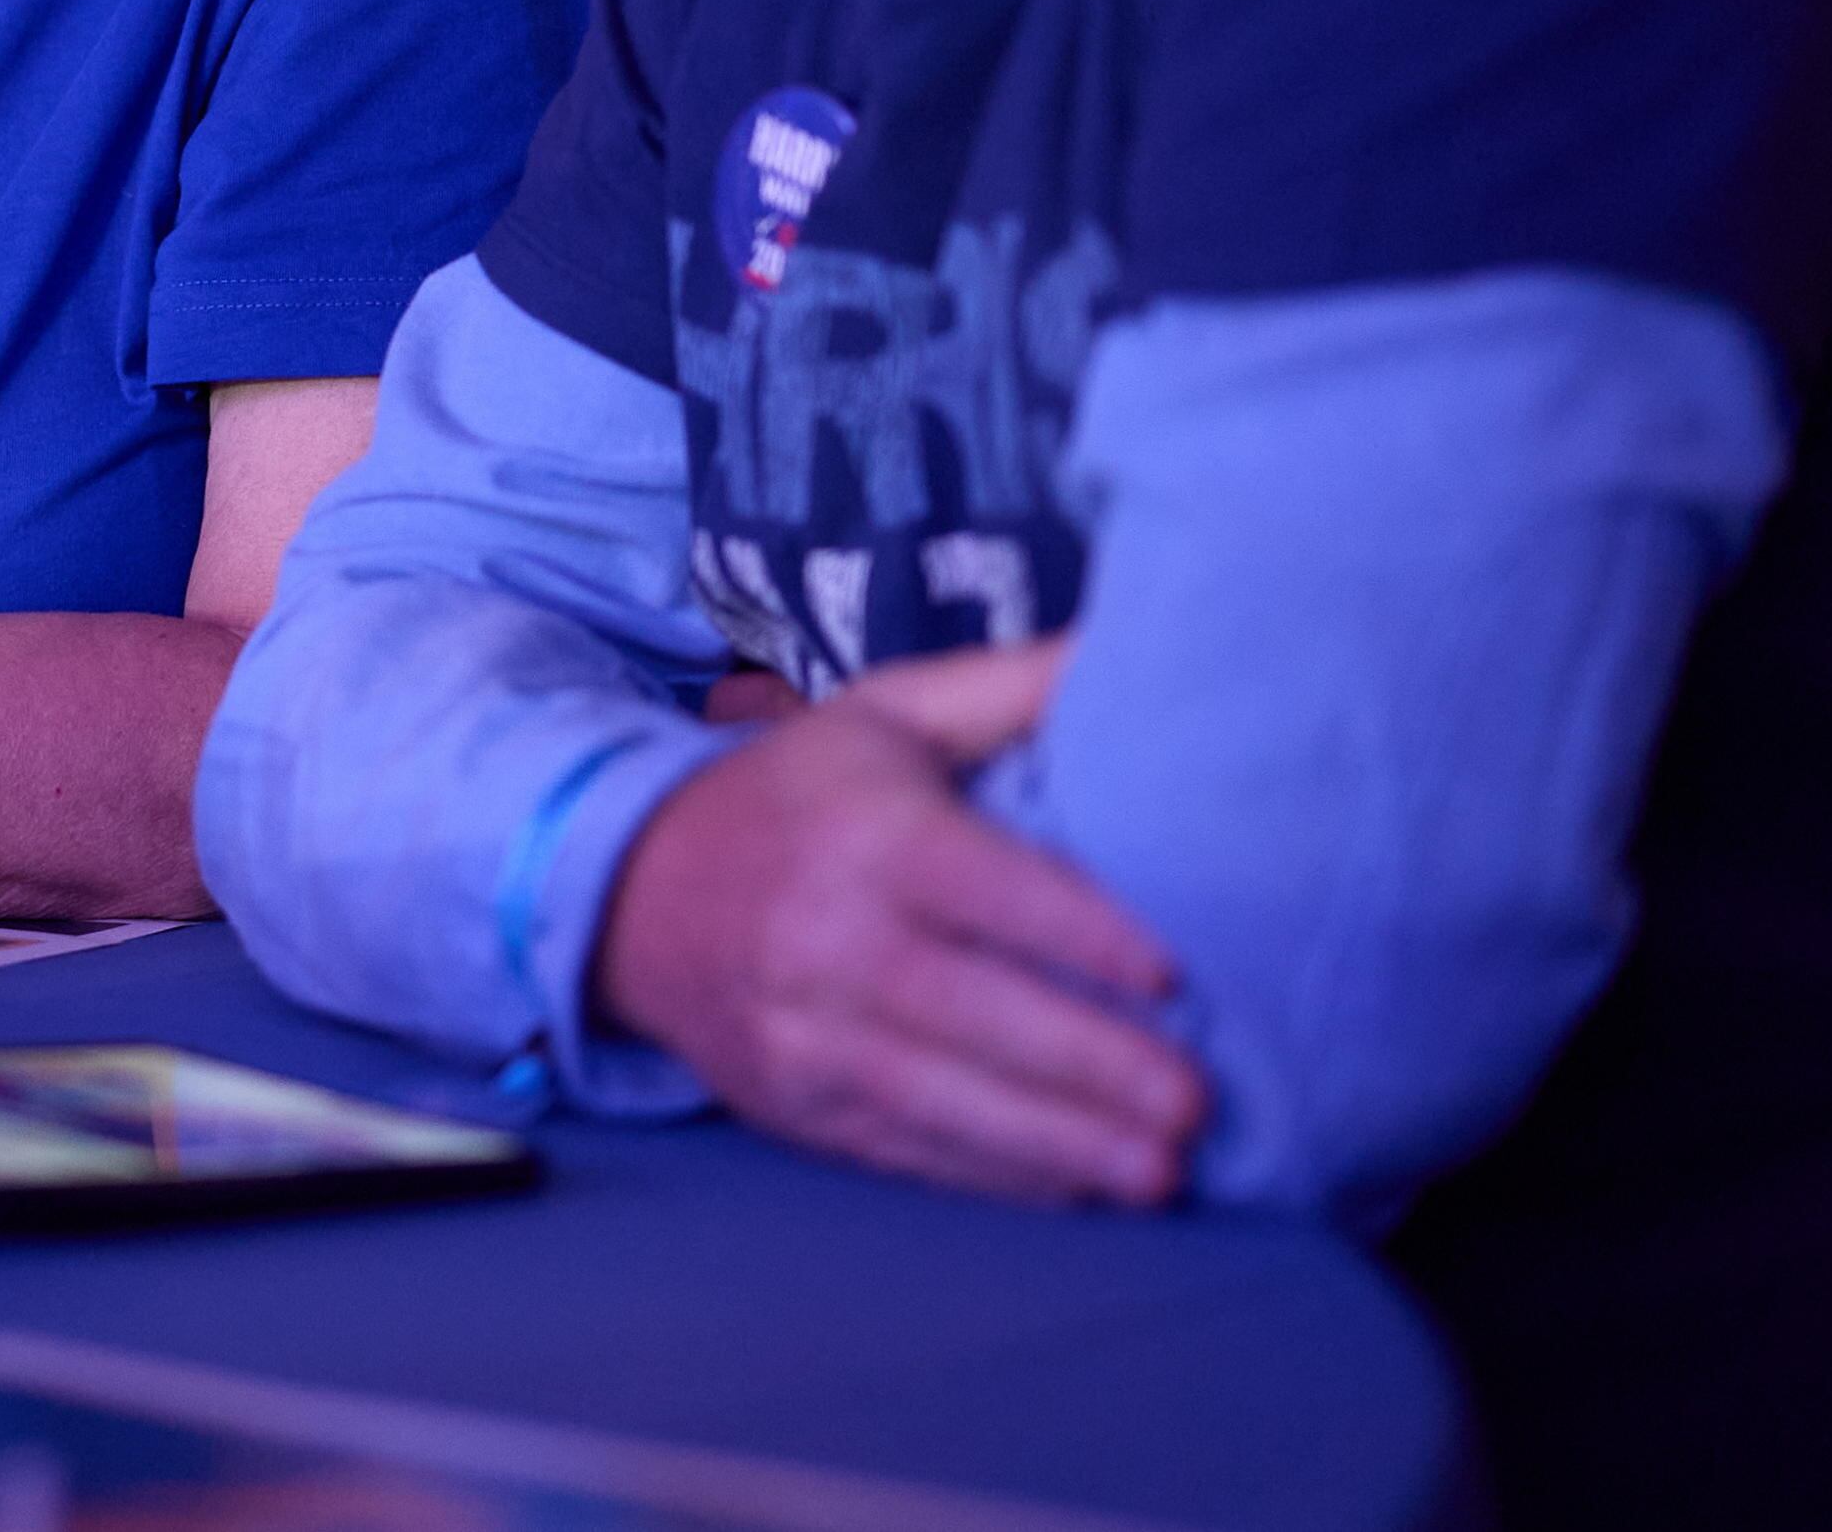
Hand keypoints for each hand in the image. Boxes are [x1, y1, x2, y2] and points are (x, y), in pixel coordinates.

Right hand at [595, 636, 1204, 1205]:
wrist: (634, 887)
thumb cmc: (798, 797)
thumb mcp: (888, 716)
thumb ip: (1013, 690)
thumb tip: (1143, 644)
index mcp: (870, 835)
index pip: (992, 892)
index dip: (1086, 936)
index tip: (1177, 975)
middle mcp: (830, 937)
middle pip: (977, 1011)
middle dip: (1093, 1065)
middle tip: (1197, 1105)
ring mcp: (804, 1032)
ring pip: (945, 1097)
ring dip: (1059, 1141)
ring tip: (1160, 1174)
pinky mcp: (794, 1104)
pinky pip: (905, 1148)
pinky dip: (996, 1173)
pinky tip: (1077, 1186)